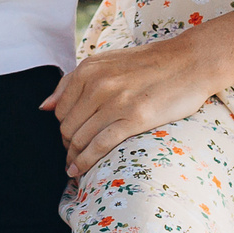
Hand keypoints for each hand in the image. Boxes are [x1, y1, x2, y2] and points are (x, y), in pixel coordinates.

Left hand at [41, 36, 223, 175]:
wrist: (188, 62)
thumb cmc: (148, 64)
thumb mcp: (106, 62)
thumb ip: (72, 82)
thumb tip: (45, 107)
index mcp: (88, 69)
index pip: (60, 110)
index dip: (63, 128)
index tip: (70, 138)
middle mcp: (98, 84)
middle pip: (67, 127)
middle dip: (67, 145)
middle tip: (73, 155)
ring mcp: (115, 102)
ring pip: (80, 139)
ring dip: (74, 157)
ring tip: (75, 167)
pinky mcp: (134, 118)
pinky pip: (100, 146)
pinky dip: (86, 162)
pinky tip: (80, 170)